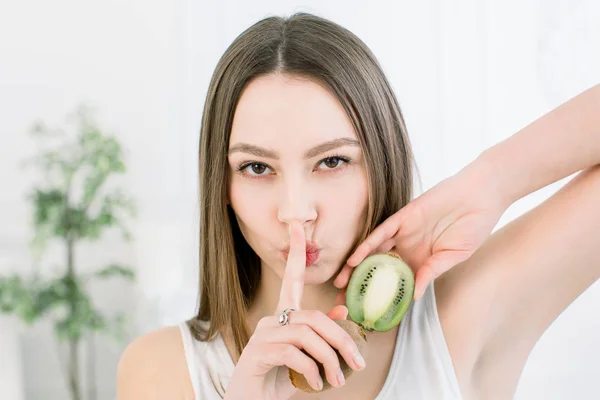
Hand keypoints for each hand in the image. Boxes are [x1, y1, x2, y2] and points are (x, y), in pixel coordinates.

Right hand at [225, 220, 365, 399]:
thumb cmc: (276, 381)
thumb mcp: (306, 359)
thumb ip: (321, 338)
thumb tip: (343, 311)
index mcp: (282, 318)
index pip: (290, 279)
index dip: (295, 253)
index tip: (298, 227)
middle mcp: (270, 321)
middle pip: (314, 317)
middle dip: (342, 339)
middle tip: (359, 363)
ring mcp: (261, 336)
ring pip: (307, 334)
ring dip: (330, 359)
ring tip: (339, 380)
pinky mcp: (257, 353)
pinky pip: (294, 353)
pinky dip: (312, 370)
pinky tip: (317, 384)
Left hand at [334, 165, 507, 300]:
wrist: (481, 195)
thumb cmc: (474, 226)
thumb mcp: (455, 255)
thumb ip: (433, 271)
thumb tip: (414, 296)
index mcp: (420, 260)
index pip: (394, 282)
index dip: (379, 296)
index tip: (365, 312)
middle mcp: (407, 247)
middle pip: (377, 268)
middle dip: (360, 284)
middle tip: (343, 302)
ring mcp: (404, 232)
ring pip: (373, 251)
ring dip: (356, 267)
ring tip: (341, 284)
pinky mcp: (403, 216)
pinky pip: (381, 233)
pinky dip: (367, 246)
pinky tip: (354, 260)